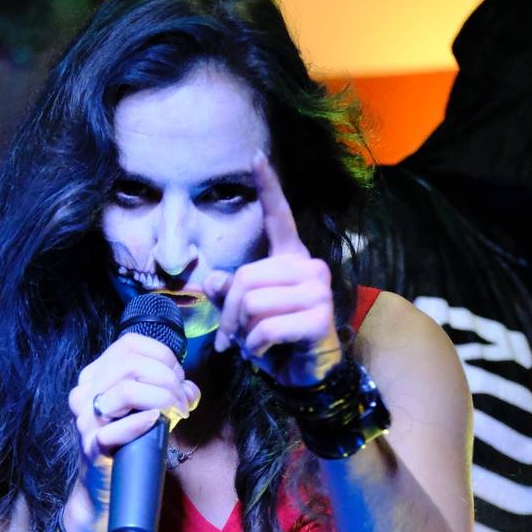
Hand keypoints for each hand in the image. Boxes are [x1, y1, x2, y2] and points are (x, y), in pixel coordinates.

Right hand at [68, 333, 199, 470]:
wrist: (108, 486)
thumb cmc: (131, 442)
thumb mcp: (149, 407)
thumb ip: (169, 391)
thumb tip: (189, 389)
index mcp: (95, 375)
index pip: (129, 344)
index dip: (162, 355)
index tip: (178, 377)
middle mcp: (84, 392)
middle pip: (131, 364)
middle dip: (168, 379)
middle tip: (183, 401)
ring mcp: (85, 419)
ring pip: (126, 391)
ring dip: (162, 399)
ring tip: (177, 413)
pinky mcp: (91, 447)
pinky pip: (114, 430)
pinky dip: (140, 423)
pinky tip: (156, 422)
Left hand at [206, 152, 340, 386]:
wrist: (306, 374)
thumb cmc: (276, 341)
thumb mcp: (245, 315)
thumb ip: (228, 293)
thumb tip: (214, 280)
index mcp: (292, 259)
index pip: (280, 217)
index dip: (268, 187)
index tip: (256, 156)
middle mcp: (309, 267)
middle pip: (246, 278)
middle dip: (230, 313)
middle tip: (233, 337)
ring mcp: (318, 291)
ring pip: (253, 302)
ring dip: (242, 332)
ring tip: (253, 344)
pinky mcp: (318, 317)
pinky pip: (265, 327)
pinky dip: (254, 347)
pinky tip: (265, 353)